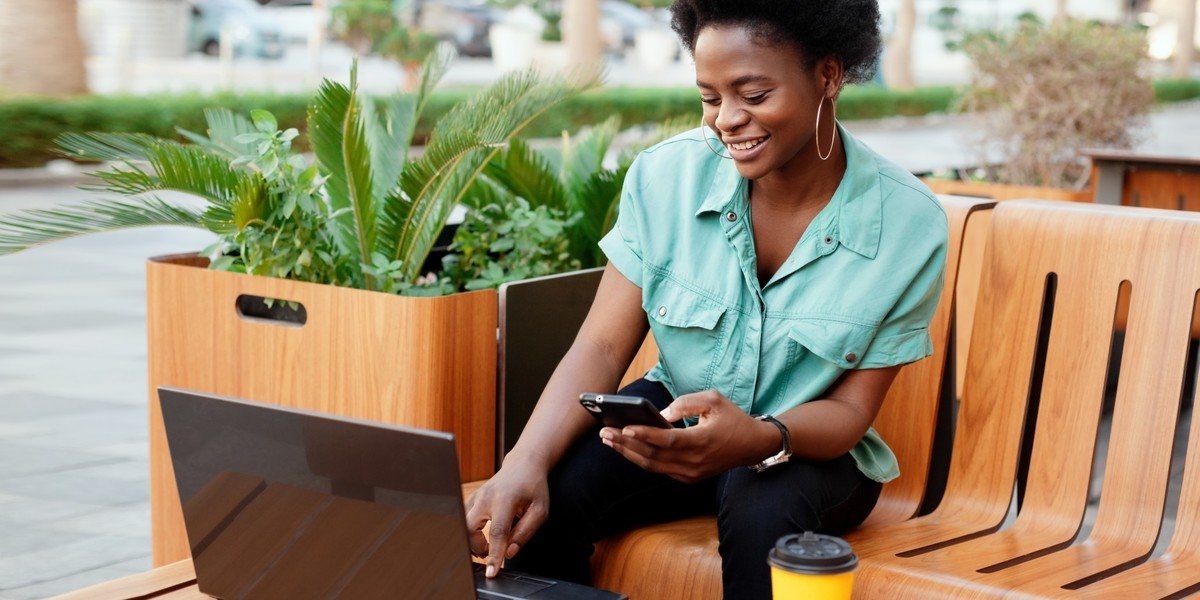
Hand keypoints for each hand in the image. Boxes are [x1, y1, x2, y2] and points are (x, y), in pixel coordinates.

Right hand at [463, 463, 548, 578]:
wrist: (523, 465)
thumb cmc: (533, 487)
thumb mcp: (540, 511)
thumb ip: (525, 532)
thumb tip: (510, 552)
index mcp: (505, 499)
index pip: (497, 533)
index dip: (494, 555)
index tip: (491, 572)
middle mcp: (486, 497)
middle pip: (469, 529)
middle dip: (476, 547)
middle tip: (490, 554)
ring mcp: (476, 496)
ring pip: (463, 525)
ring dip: (473, 540)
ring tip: (489, 545)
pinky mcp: (472, 498)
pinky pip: (464, 519)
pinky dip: (470, 532)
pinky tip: (483, 535)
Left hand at [599, 389, 778, 482]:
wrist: (752, 445)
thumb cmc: (732, 418)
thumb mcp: (713, 399)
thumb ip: (686, 403)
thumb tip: (661, 414)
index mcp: (702, 441)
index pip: (667, 440)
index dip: (644, 435)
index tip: (624, 427)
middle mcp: (694, 462)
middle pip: (653, 455)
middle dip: (626, 444)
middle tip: (604, 432)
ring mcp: (690, 473)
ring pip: (652, 465)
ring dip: (628, 453)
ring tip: (608, 440)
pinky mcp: (688, 477)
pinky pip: (659, 469)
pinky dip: (641, 458)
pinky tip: (625, 448)